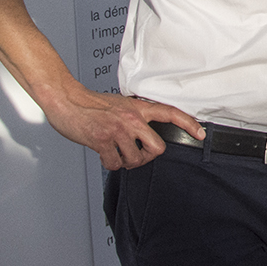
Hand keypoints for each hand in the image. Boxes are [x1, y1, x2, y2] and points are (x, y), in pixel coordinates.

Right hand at [44, 83, 204, 170]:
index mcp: (137, 108)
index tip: (200, 134)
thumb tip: (146, 131)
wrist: (67, 101)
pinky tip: (105, 154)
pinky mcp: (103, 142)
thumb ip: (135, 115)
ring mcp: (117, 131)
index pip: (170, 113)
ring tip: (117, 153)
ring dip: (126, 162)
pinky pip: (115, 164)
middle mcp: (131, 119)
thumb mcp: (120, 103)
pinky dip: (111, 163)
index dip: (188, 124)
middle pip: (157, 148)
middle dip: (148, 156)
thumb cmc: (91, 103)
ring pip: (135, 160)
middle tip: (138, 154)